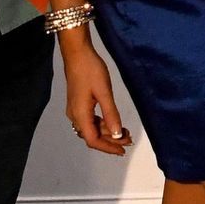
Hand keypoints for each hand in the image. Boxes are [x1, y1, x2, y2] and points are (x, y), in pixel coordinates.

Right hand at [62, 41, 132, 155]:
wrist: (77, 53)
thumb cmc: (91, 70)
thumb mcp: (104, 92)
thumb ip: (111, 115)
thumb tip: (117, 135)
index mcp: (80, 115)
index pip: (93, 140)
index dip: (108, 148)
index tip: (123, 150)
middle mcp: (75, 115)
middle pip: (92, 136)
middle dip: (111, 140)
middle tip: (129, 139)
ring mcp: (75, 109)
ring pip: (91, 128)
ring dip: (107, 132)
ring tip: (124, 131)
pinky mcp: (78, 103)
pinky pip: (90, 120)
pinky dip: (102, 123)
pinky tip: (113, 121)